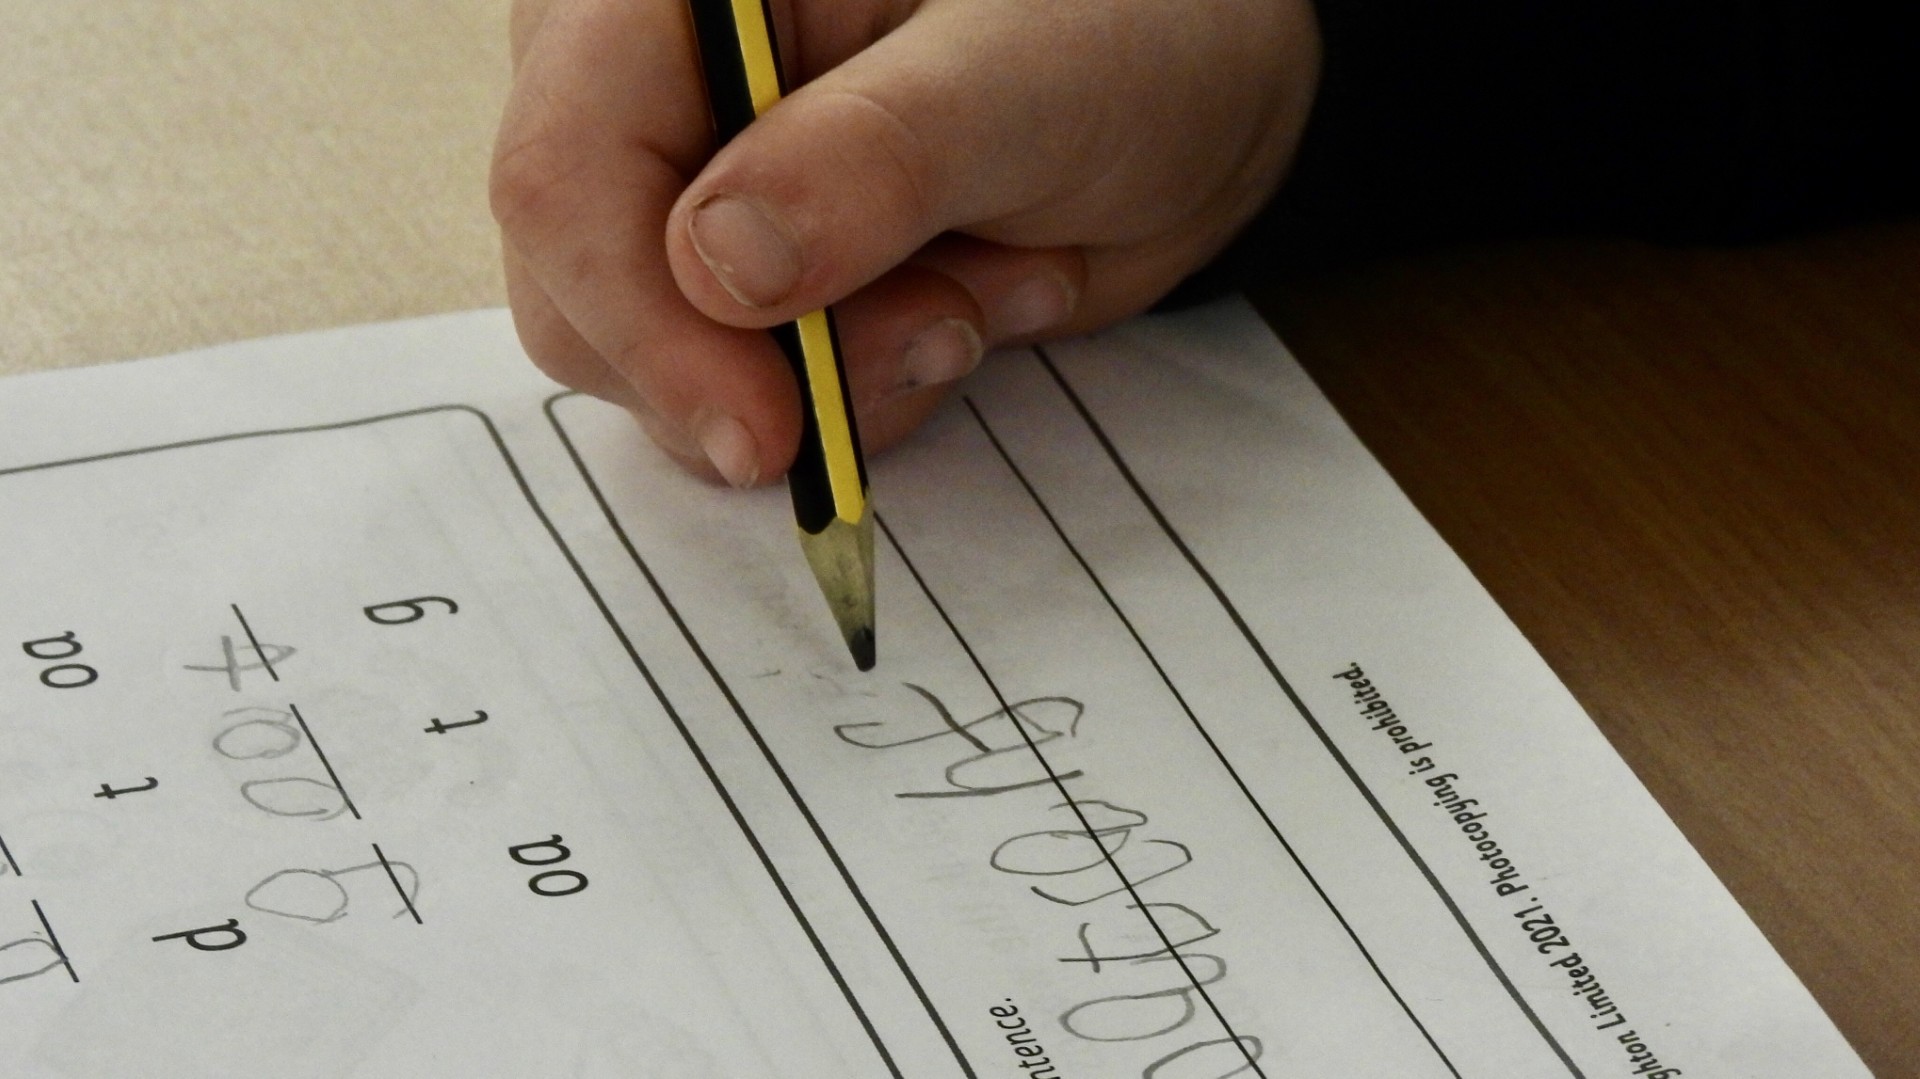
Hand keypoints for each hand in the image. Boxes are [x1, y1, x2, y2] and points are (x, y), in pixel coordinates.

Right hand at [492, 0, 1320, 485]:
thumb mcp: (1022, 72)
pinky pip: (760, 399)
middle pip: (588, 294)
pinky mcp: (760, 288)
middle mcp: (651, 94)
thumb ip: (870, 159)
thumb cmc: (1128, 22)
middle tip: (949, 323)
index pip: (564, 166)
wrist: (1197, 84)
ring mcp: (699, 198)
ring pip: (675, 371)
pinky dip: (877, 388)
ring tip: (993, 282)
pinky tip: (977, 297)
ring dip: (852, 376)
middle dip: (774, 363)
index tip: (764, 431)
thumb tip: (712, 269)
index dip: (644, 320)